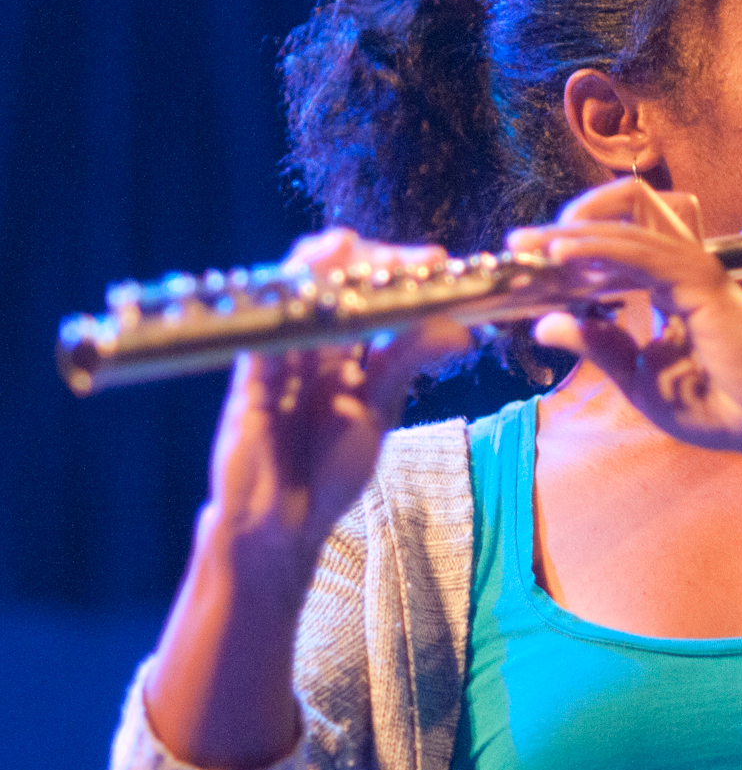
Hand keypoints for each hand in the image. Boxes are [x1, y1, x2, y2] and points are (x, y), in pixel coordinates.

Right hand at [207, 229, 470, 574]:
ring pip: (290, 295)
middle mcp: (309, 343)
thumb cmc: (329, 466)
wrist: (285, 523)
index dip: (398, 268)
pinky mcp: (249, 383)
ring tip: (347, 247)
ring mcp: (277, 357)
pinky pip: (262, 336)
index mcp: (342, 347)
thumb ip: (410, 362)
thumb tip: (464, 333)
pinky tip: (307, 294)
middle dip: (366, 258)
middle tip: (407, 259)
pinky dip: (283, 312)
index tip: (437, 261)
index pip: (367, 289)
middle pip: (328, 278)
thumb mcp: (380, 407)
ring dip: (317, 266)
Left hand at [507, 179, 741, 459]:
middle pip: (625, 206)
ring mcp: (693, 268)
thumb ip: (599, 345)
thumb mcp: (639, 378)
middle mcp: (681, 266)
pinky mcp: (699, 281)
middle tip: (522, 243)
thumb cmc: (718, 406)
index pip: (618, 237)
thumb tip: (546, 323)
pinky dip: (597, 248)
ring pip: (627, 218)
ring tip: (531, 248)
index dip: (571, 242)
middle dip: (569, 218)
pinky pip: (640, 250)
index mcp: (668, 284)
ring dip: (572, 230)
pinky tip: (562, 258)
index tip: (526, 262)